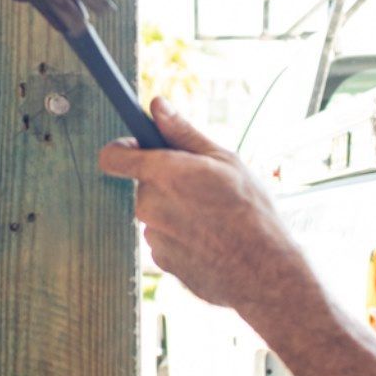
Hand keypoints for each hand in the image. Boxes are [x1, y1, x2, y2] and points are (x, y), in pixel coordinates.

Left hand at [98, 97, 299, 309]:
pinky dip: (183, 235)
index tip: (140, 147)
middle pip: (145, 184)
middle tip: (205, 185)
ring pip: (158, 211)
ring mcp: (154, 236)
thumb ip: (183, 133)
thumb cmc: (249, 210)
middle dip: (168, 181)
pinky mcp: (162, 261)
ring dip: (178, 209)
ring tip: (215, 216)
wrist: (262, 271)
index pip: (113, 156)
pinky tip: (213, 239)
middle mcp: (150, 205)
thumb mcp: (224, 160)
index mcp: (163, 173)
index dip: (123, 148)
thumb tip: (157, 104)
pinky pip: (166, 237)